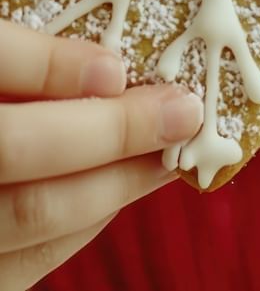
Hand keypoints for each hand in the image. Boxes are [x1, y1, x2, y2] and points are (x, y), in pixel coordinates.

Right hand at [0, 20, 201, 289]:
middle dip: (110, 131)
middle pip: (11, 149)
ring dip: (115, 182)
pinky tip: (119, 188)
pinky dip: (83, 220)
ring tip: (172, 153)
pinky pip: (25, 261)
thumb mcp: (0, 59)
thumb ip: (26, 57)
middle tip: (182, 110)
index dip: (46, 66)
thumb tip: (110, 66)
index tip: (116, 66)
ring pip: (28, 214)